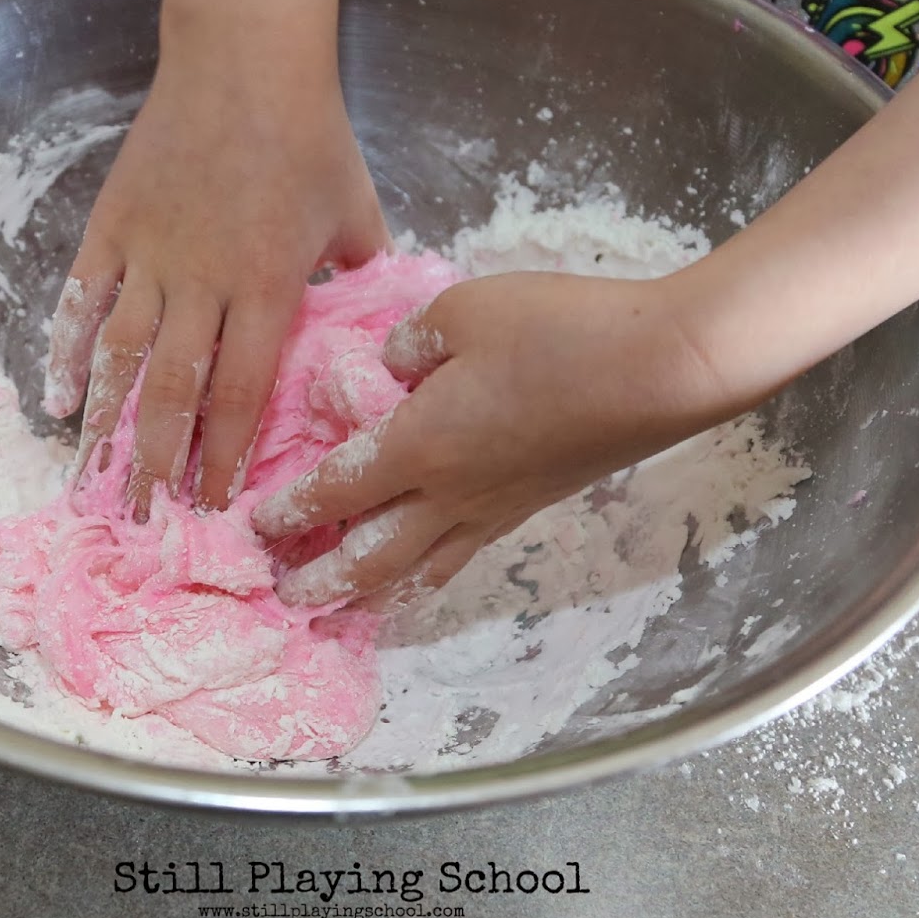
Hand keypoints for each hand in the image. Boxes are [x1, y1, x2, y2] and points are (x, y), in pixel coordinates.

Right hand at [43, 31, 388, 517]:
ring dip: (105, 427)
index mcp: (267, 285)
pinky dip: (65, 355)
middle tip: (146, 524)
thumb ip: (366, 278)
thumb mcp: (357, 211)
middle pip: (172, 393)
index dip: (228, 460)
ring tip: (93, 485)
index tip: (218, 511)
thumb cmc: (310, 134)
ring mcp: (149, 254)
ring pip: (117, 358)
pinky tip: (57, 405)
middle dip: (158, 466)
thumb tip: (382, 331)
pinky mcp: (111, 227)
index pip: (244, 394)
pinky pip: (81, 302)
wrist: (244, 56)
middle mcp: (201, 282)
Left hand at [251, 271, 752, 611]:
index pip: (340, 488)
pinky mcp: (532, 504)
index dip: (294, 509)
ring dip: (375, 590)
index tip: (256, 526)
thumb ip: (411, 340)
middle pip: (372, 553)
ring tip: (346, 607)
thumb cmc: (559, 332)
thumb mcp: (466, 310)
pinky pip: (465, 552)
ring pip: (422, 567)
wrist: (662, 369)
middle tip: (286, 599)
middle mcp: (451, 492)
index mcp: (422, 444)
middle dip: (324, 579)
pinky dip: (431, 572)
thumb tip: (385, 365)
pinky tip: (429, 569)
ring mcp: (496, 507)